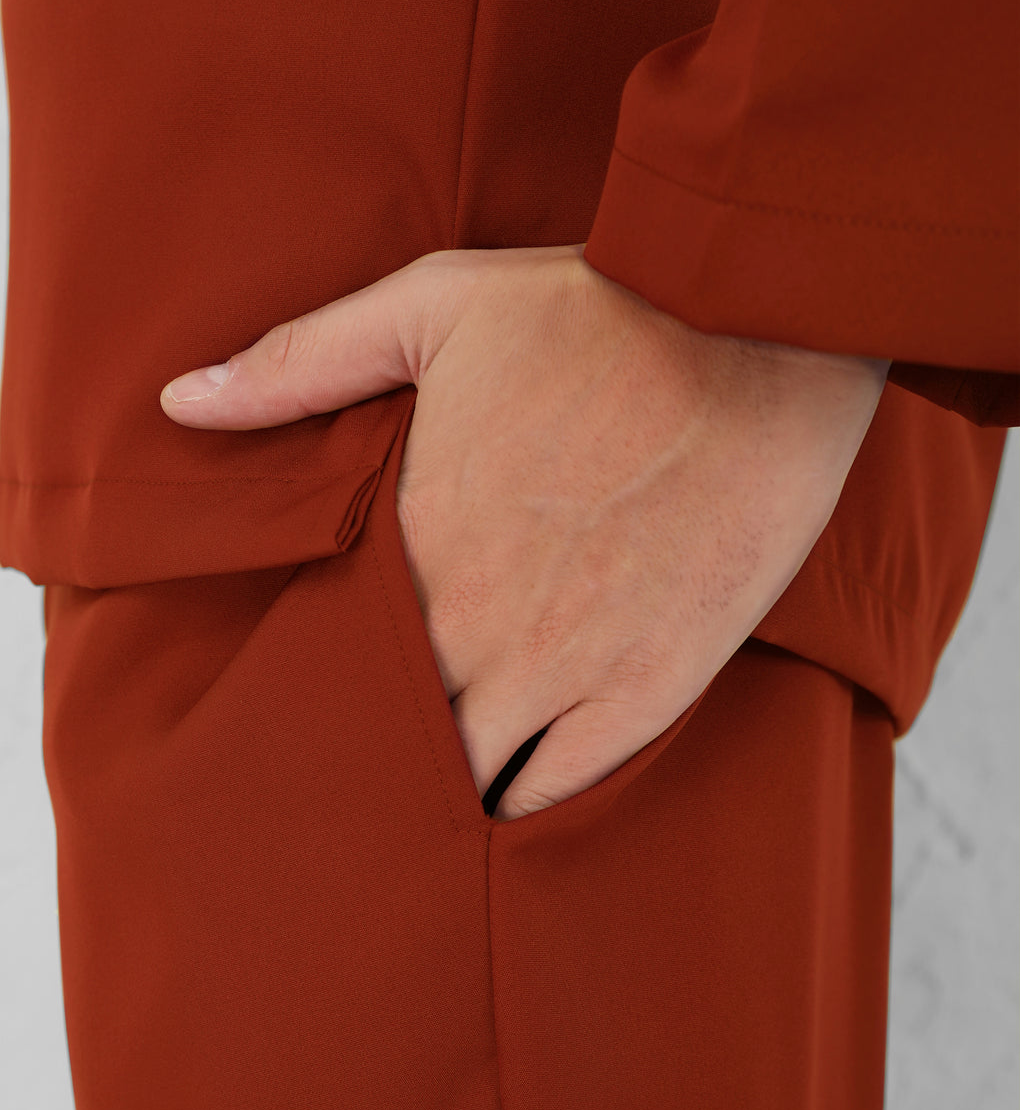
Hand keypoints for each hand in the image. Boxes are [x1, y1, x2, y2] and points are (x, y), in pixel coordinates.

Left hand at [160, 244, 888, 819]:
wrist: (754, 337)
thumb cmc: (593, 315)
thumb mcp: (430, 308)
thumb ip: (301, 364)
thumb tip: (180, 400)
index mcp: (414, 542)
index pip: (329, 658)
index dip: (317, 687)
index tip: (316, 695)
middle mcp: (477, 624)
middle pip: (393, 731)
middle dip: (374, 746)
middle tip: (365, 755)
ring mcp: (565, 666)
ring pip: (469, 774)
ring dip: (444, 783)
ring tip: (429, 787)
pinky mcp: (649, 685)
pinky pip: (561, 787)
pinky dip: (524, 801)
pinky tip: (509, 793)